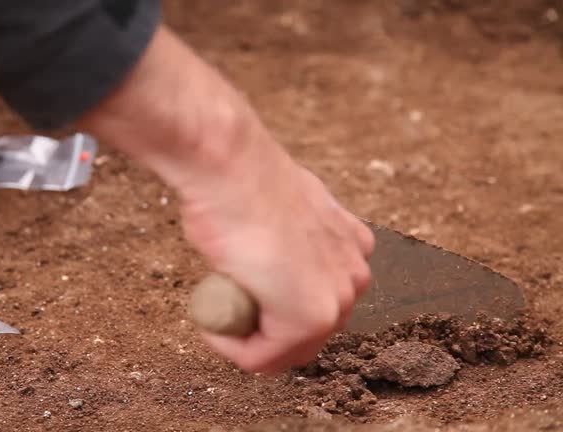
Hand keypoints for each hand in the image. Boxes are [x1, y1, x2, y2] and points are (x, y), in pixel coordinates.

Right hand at [179, 135, 373, 372]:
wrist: (232, 171)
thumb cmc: (242, 184)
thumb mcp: (278, 212)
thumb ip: (288, 239)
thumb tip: (269, 248)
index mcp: (352, 249)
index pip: (314, 301)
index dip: (270, 305)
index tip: (238, 287)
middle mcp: (353, 278)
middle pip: (303, 333)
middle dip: (260, 328)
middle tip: (224, 300)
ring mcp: (336, 301)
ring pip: (283, 352)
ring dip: (244, 339)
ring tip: (217, 305)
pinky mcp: (307, 321)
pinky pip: (261, 358)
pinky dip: (228, 346)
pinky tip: (213, 321)